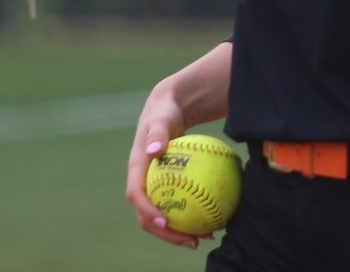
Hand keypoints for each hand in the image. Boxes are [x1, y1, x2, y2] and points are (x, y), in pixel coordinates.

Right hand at [126, 86, 208, 248]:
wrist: (169, 110)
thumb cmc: (164, 113)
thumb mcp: (161, 119)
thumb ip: (158, 133)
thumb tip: (155, 150)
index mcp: (136, 169)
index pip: (136, 195)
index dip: (147, 211)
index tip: (165, 220)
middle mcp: (142, 182)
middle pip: (147, 216)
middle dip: (166, 233)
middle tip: (190, 240)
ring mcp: (154, 187)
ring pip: (163, 217)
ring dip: (180, 232)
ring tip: (204, 237)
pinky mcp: (167, 188)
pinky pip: (178, 207)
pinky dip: (192, 216)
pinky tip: (214, 220)